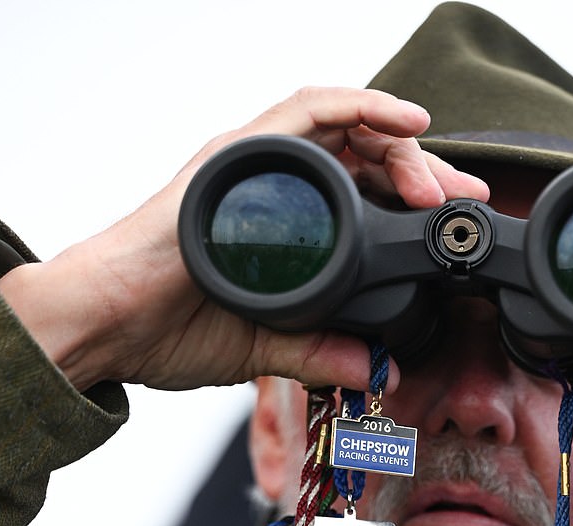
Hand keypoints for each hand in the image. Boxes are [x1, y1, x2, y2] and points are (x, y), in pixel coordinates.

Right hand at [0, 87, 488, 393]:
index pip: (362, 195)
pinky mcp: (237, 157)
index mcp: (285, 224)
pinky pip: (306, 112)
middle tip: (462, 201)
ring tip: (438, 182)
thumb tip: (376, 370)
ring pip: (343, 127)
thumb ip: (322, 353)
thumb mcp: (269, 347)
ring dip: (401, 146)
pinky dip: (360, 107)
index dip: (414, 204)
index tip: (454, 226)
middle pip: (363, 156)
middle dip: (422, 174)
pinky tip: (406, 121)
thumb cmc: (170, 328)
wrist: (110, 324)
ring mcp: (256, 166)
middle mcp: (273, 185)